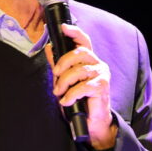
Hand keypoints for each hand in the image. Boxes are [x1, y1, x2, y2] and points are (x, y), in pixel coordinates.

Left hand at [46, 24, 116, 150]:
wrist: (93, 122)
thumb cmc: (80, 101)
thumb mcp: (65, 81)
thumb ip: (59, 66)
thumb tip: (49, 48)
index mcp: (89, 60)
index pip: (84, 41)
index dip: (74, 32)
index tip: (63, 28)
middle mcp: (98, 64)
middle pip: (79, 53)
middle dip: (62, 63)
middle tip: (55, 76)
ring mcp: (102, 75)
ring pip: (78, 71)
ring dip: (64, 82)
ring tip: (59, 93)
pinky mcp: (102, 87)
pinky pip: (82, 87)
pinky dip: (71, 95)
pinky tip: (67, 102)